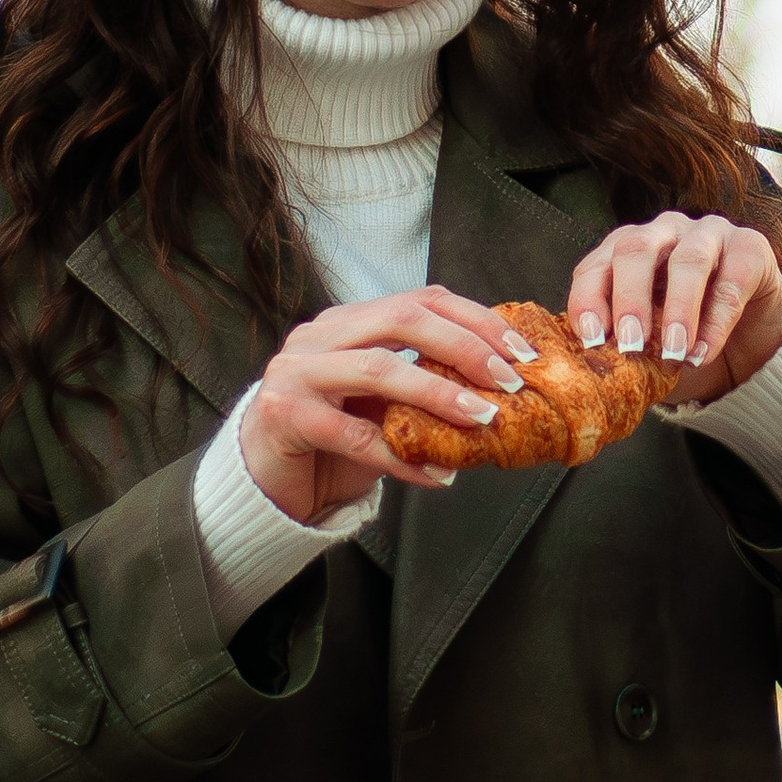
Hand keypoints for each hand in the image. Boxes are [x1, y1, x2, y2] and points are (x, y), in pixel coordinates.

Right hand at [240, 287, 536, 518]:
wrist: (262, 481)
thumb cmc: (329, 438)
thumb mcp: (379, 402)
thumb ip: (421, 384)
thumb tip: (498, 389)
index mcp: (347, 321)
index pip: (420, 300)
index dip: (475, 320)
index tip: (519, 349)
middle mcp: (320, 335)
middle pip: (402, 320)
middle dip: (465, 347)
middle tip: (508, 380)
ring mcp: (297, 371)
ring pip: (379, 369)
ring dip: (439, 395)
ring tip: (482, 418)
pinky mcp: (284, 415)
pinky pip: (355, 436)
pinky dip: (402, 457)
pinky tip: (436, 475)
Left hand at [567, 214, 781, 407]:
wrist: (748, 336)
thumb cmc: (686, 334)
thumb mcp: (649, 340)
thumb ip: (625, 348)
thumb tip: (594, 376)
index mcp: (627, 249)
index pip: (597, 264)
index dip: (588, 299)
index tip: (592, 340)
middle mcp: (664, 231)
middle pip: (636, 249)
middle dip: (629, 298)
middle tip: (630, 345)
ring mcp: (709, 233)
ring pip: (688, 260)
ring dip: (678, 309)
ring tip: (674, 352)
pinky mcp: (750, 248)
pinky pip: (732, 282)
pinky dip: (717, 322)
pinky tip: (704, 352)